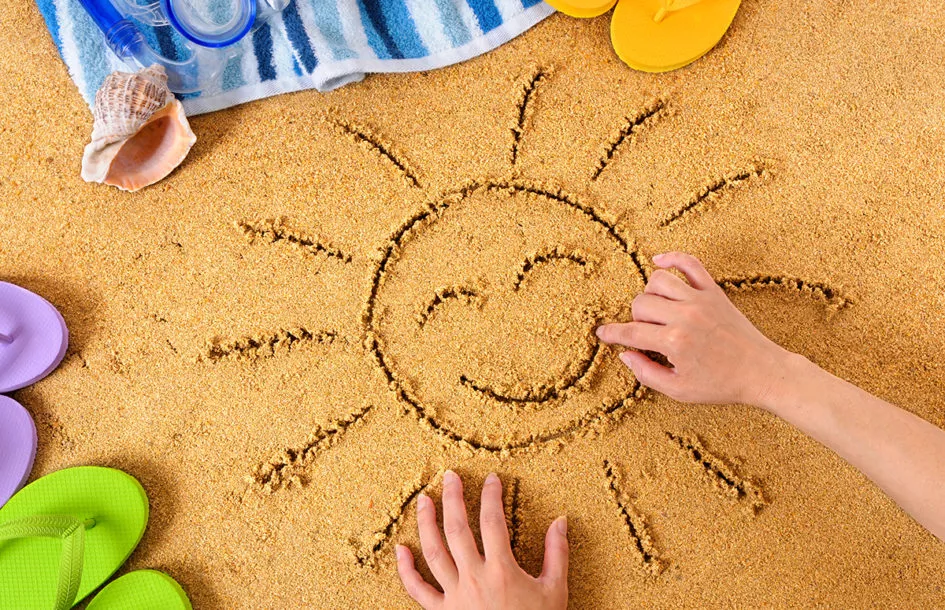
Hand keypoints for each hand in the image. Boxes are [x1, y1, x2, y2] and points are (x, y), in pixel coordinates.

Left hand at [395, 471, 568, 609]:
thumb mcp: (555, 591)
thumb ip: (556, 553)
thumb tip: (561, 520)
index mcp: (502, 570)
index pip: (493, 521)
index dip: (491, 496)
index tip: (491, 479)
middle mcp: (474, 578)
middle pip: (457, 529)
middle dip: (452, 498)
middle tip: (449, 476)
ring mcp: (455, 596)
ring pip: (433, 552)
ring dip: (426, 523)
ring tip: (424, 501)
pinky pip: (418, 590)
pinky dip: (405, 570)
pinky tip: (400, 549)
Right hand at [596, 252, 790, 405]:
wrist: (761, 372)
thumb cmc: (721, 385)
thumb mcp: (678, 390)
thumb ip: (646, 373)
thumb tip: (625, 354)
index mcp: (674, 342)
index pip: (630, 332)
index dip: (612, 334)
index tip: (602, 334)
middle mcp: (685, 316)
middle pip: (641, 303)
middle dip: (636, 318)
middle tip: (646, 332)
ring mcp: (700, 300)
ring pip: (658, 280)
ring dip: (649, 293)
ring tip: (657, 309)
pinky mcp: (714, 291)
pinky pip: (689, 263)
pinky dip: (672, 258)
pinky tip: (659, 262)